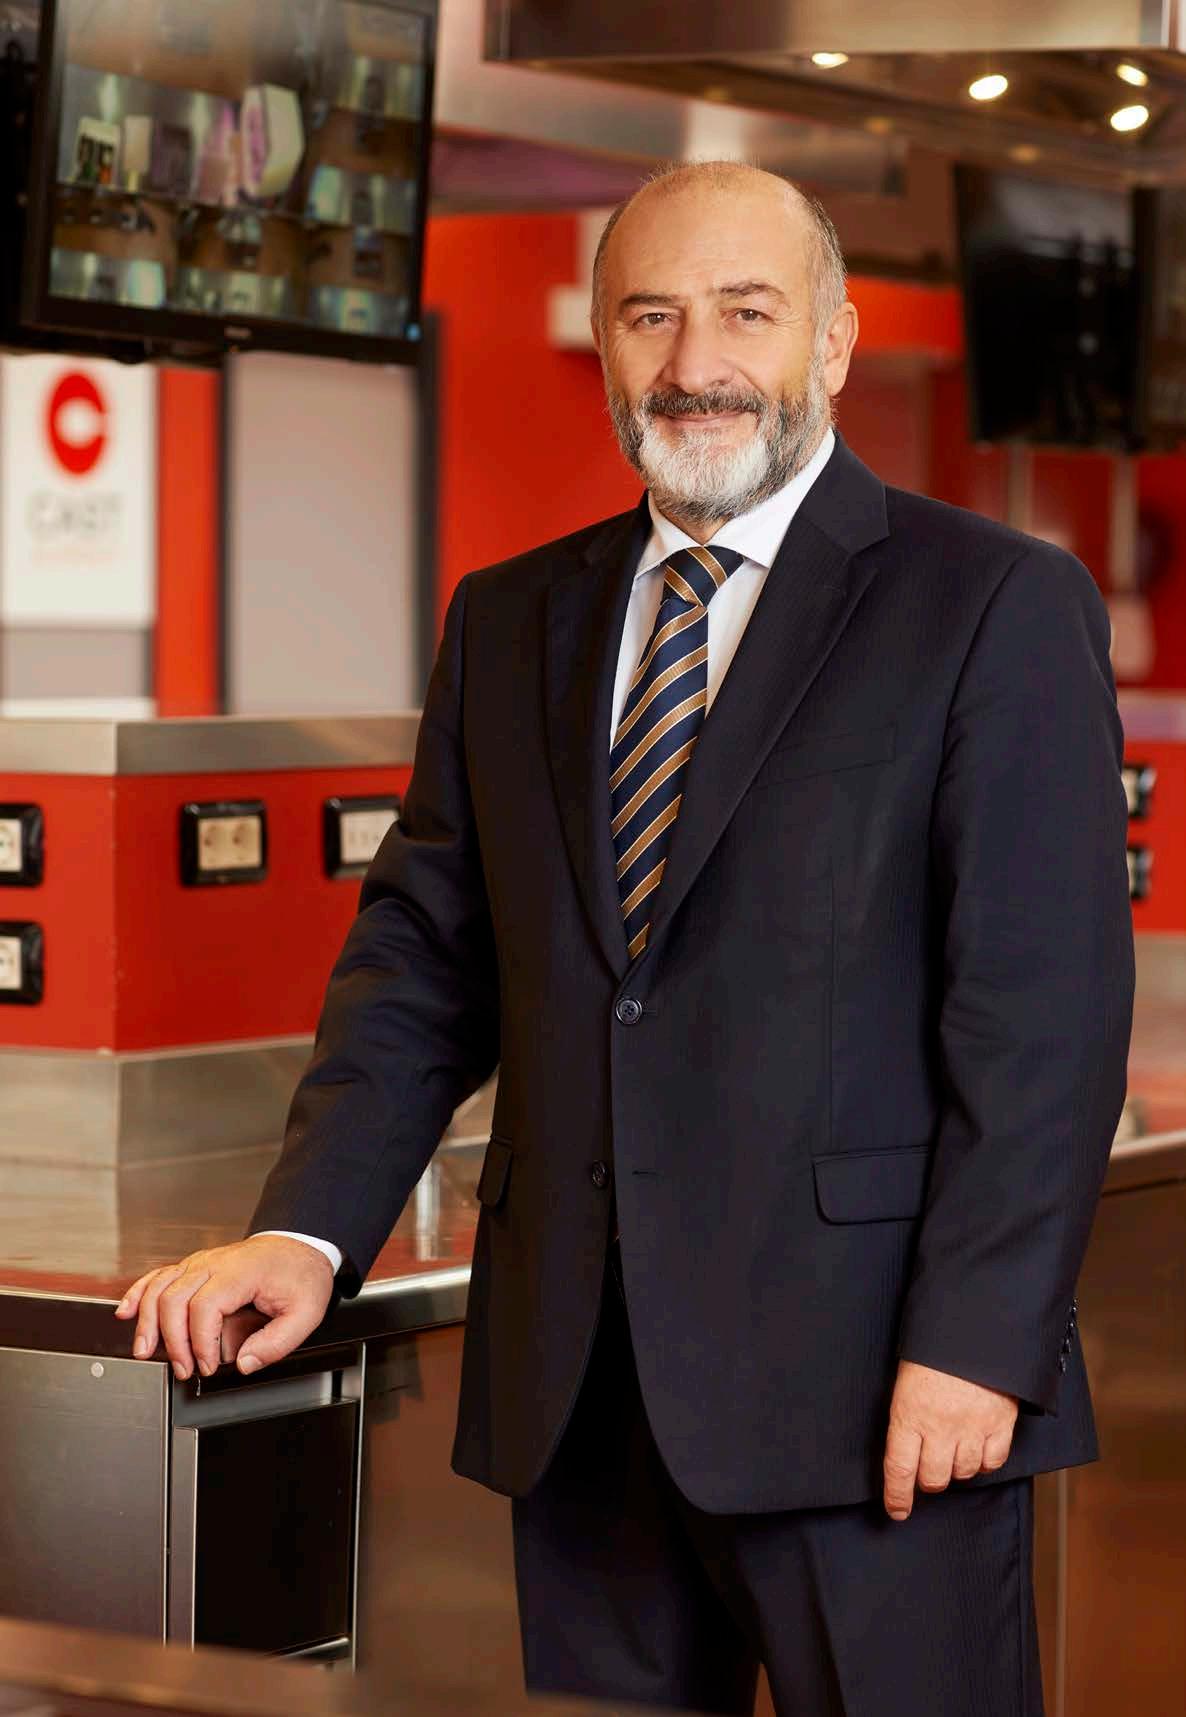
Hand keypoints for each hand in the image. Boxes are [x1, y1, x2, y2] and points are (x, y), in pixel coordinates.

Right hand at [113, 1236, 334, 1380]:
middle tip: (184, 1369)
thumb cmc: (300, 1276)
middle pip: (174, 1299)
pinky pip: (159, 1276)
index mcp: (241, 1272)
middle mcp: (215, 1262)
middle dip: (173, 1340)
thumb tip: (243, 1363)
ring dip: (147, 1321)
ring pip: (159, 1287)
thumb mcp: (306, 1313)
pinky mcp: (194, 1266)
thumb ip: (276, 1343)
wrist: (299, 1246)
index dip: (200, 1342)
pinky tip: (126, 1313)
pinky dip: (139, 1294)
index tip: (208, 1366)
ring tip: (145, 1351)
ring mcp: (201, 1262)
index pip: (204, 1307)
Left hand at [882, 1359, 1017, 1520]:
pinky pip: (993, 1461)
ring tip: (954, 1447)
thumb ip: (906, 1413)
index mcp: (909, 1413)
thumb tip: (903, 1447)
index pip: (899, 1469)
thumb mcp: (906, 1377)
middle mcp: (940, 1427)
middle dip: (928, 1479)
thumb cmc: (933, 1349)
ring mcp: (972, 1427)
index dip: (896, 1496)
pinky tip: (978, 1447)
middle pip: (934, 1478)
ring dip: (956, 1467)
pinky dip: (985, 1460)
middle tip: (928, 1467)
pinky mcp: (1000, 1423)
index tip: (897, 1510)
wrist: (975, 1322)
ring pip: (963, 1472)